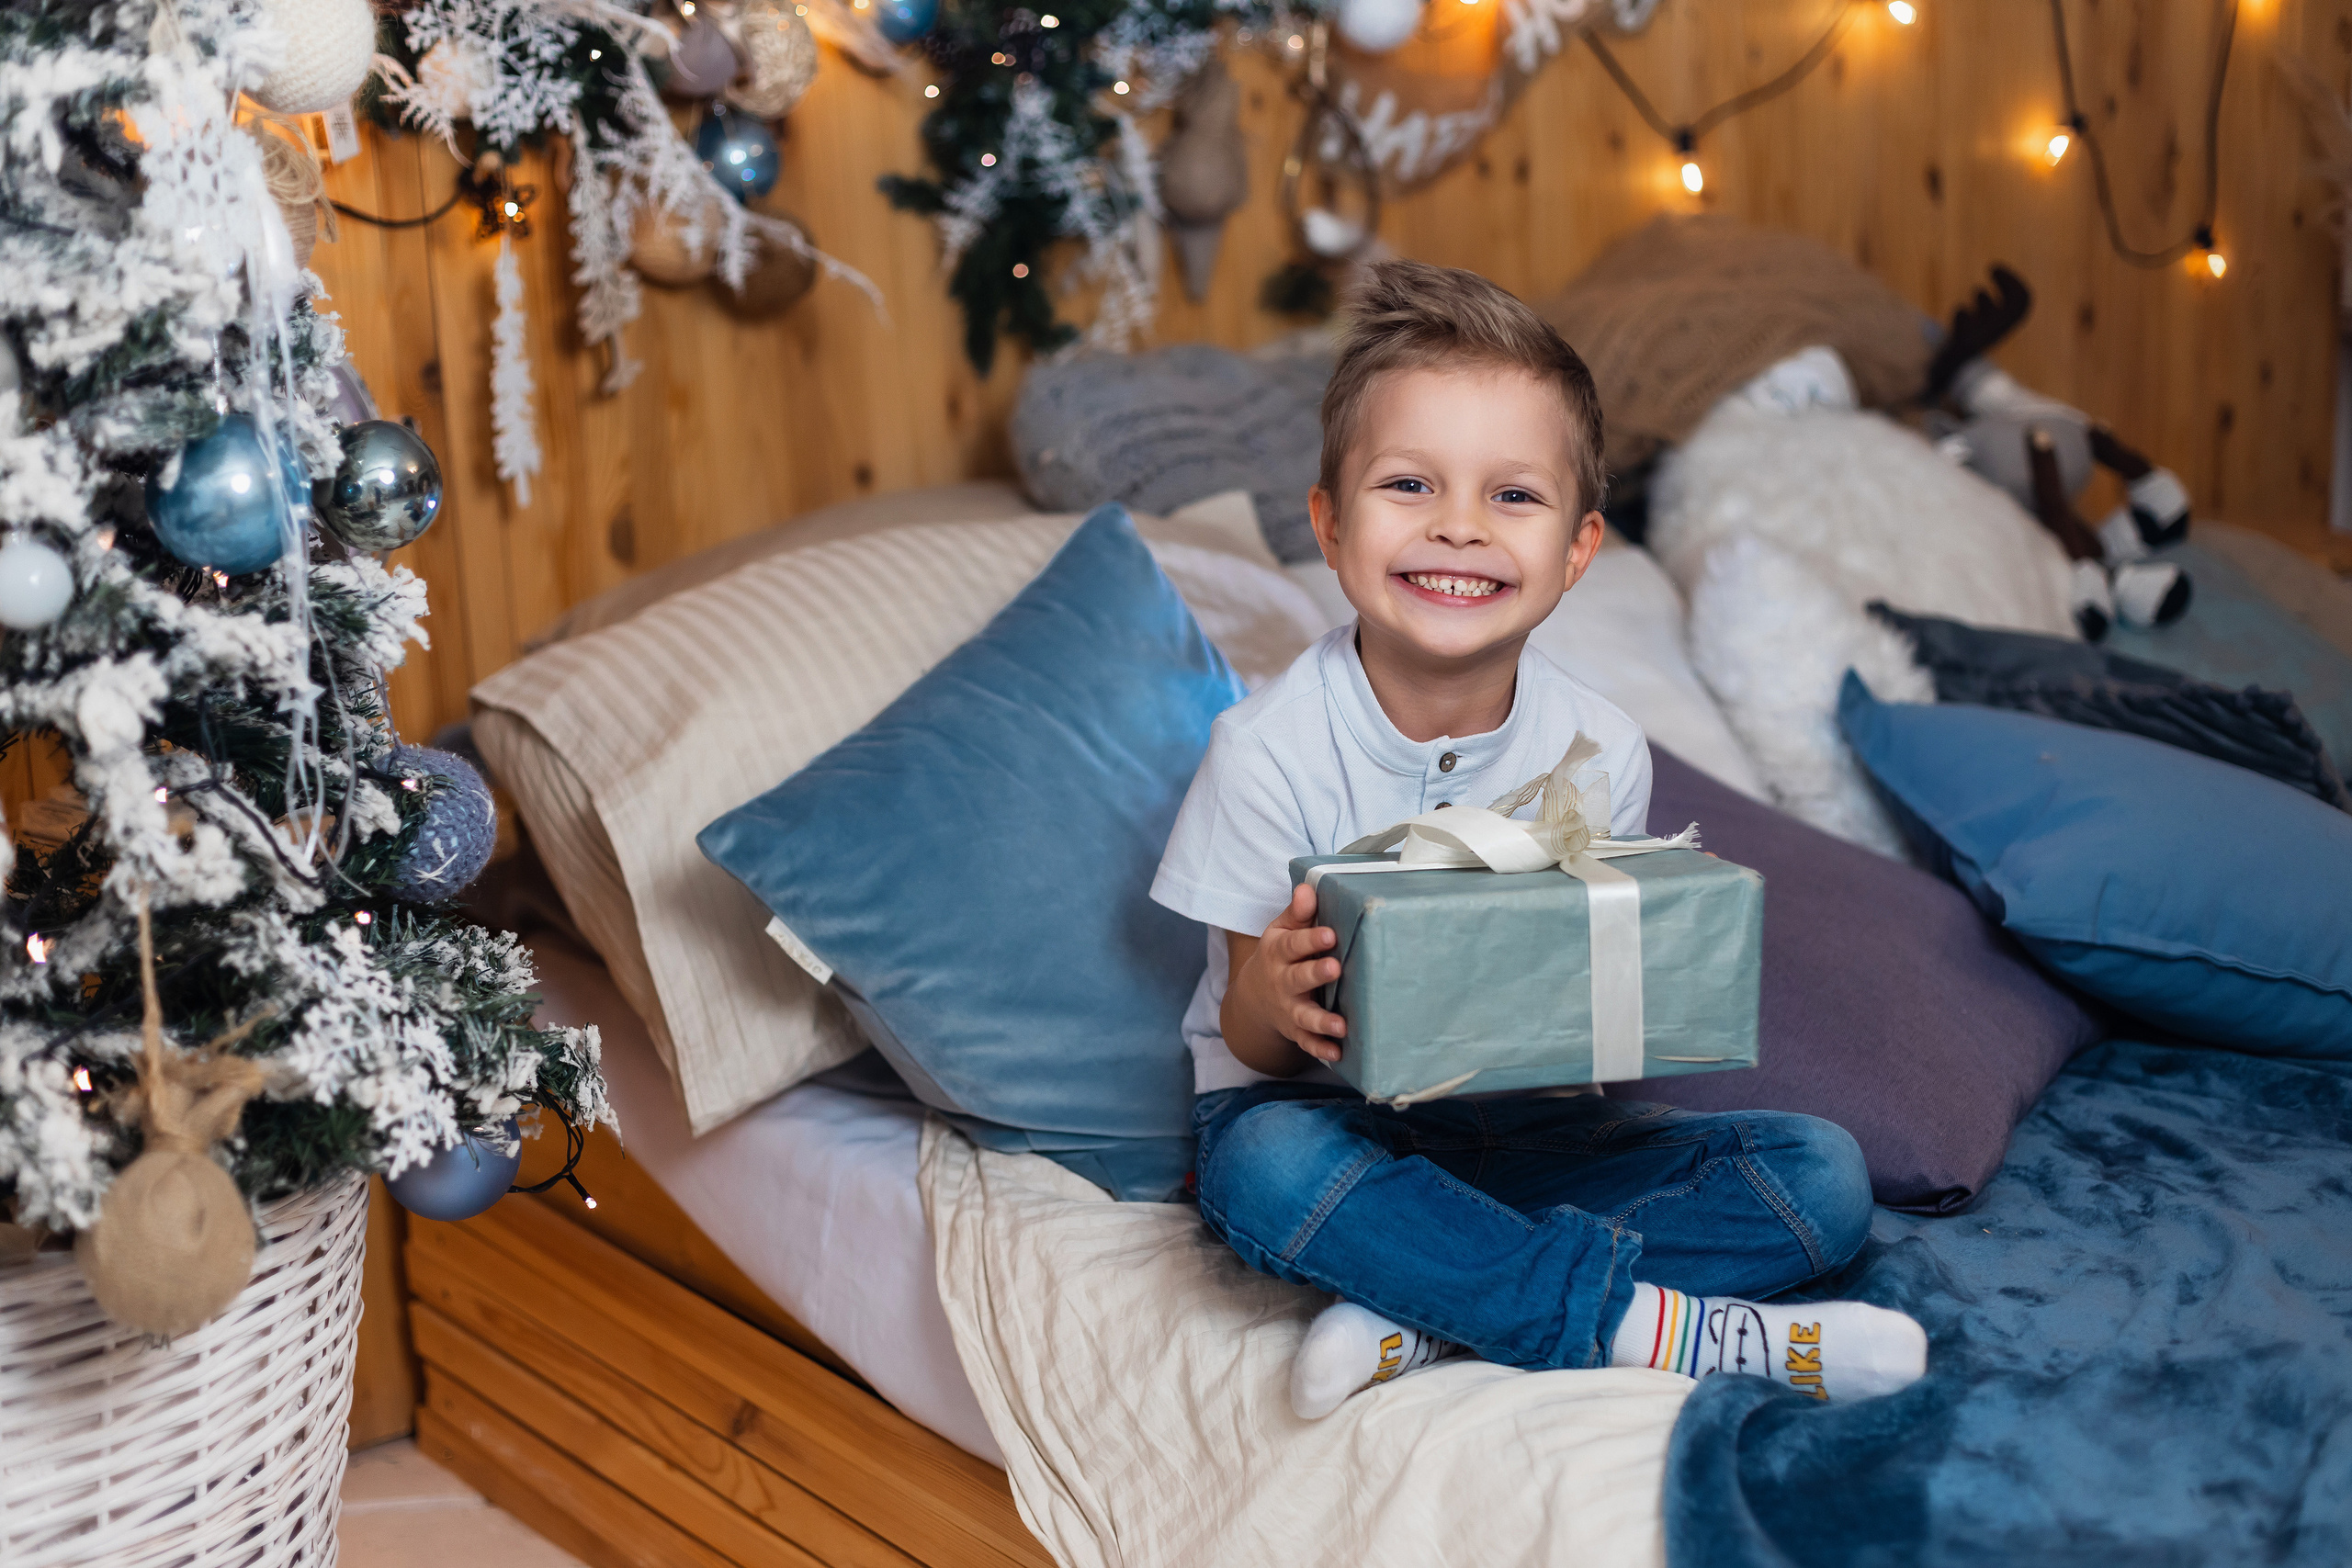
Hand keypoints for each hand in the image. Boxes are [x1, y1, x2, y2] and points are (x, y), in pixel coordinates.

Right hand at [1224, 884, 1347, 1068]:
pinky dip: (1320, 1050)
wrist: (1253, 997)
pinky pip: (1307, 1042)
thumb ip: (1298, 913)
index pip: (1293, 944)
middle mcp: (1281, 982)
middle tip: (1335, 968)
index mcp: (1278, 952)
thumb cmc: (1280, 955)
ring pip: (1304, 1015)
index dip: (1311, 939)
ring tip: (1340, 1025)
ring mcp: (1288, 1008)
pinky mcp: (1295, 1030)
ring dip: (1321, 1021)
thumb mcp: (1281, 931)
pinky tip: (1337, 1053)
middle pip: (1297, 978)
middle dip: (1316, 974)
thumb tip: (1308, 888)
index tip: (1330, 934)